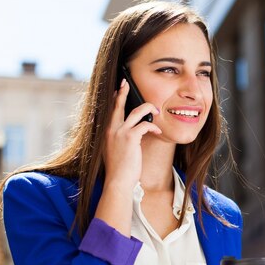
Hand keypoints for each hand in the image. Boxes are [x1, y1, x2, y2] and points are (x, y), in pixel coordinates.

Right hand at [103, 79, 160, 193]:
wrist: (117, 181)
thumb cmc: (119, 169)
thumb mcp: (115, 151)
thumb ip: (119, 139)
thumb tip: (131, 133)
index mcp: (106, 132)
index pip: (109, 111)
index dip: (113, 99)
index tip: (116, 90)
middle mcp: (111, 129)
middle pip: (117, 104)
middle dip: (122, 91)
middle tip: (125, 82)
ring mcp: (120, 132)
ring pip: (136, 111)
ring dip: (149, 108)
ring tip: (156, 110)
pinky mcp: (130, 138)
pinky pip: (145, 125)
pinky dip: (153, 126)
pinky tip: (158, 130)